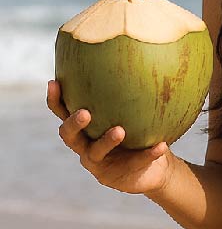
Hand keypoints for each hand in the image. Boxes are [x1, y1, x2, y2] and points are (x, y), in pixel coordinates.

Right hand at [47, 78, 172, 196]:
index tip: (53, 83)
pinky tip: (161, 145)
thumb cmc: (140, 133)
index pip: (63, 113)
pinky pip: (134, 163)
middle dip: (74, 123)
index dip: (55, 100)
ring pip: (96, 152)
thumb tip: (142, 51)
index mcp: (84, 129)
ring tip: (120, 130)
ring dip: (107, 140)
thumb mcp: (134, 112)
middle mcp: (85, 146)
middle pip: (69, 136)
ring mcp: (99, 164)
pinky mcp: (116, 177)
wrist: (155, 169)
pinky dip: (148, 154)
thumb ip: (130, 93)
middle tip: (85, 112)